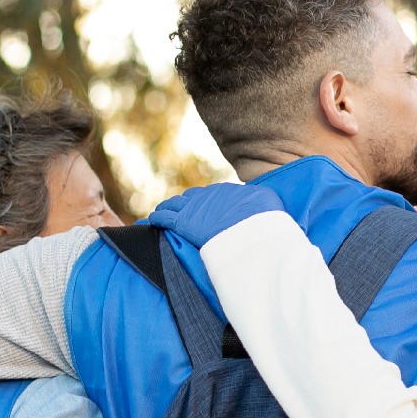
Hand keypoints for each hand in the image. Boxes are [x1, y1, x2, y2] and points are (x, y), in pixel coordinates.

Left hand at [148, 183, 284, 246]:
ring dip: (167, 209)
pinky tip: (149, 222)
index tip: (202, 208)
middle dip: (184, 203)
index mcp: (226, 192)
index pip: (211, 196)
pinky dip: (155, 219)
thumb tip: (262, 201)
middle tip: (180, 210)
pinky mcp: (183, 222)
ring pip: (174, 205)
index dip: (204, 203)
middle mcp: (208, 196)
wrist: (251, 225)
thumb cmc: (263, 217)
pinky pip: (163, 218)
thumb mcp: (267, 203)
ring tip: (161, 213)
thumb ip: (258, 202)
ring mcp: (194, 208)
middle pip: (191, 198)